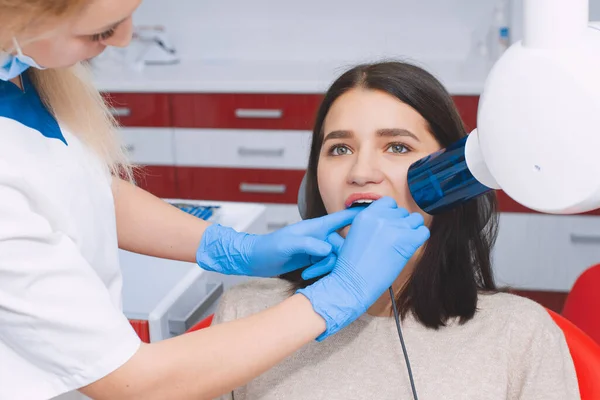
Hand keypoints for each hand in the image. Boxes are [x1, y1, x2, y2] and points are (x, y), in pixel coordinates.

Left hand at [196, 208, 359, 276]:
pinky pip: (327, 265)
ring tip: (310, 273)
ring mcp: (317, 248)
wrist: (255, 259)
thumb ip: (308, 244)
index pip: (343, 218)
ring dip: (327, 267)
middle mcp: (320, 236)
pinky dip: (321, 271)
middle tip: (329, 267)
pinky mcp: (313, 259)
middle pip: (343, 245)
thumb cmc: (269, 247)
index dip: (361, 215)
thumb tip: (328, 249)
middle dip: (339, 257)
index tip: (379, 214)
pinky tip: (309, 275)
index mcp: (317, 227)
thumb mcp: (288, 244)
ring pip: (336, 258)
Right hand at [297, 197, 429, 339]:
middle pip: (402, 212)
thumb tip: (390, 221)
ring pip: (415, 219)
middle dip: (400, 224)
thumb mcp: (354, 235)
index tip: (390, 225)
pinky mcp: (406, 241)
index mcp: (366, 215)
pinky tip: (410, 248)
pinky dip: (419, 239)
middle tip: (393, 241)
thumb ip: (372, 223)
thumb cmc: (352, 267)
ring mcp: (394, 228)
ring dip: (412, 230)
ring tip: (402, 244)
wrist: (352, 284)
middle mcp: (380, 217)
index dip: (391, 213)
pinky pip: (423, 231)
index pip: (388, 202)